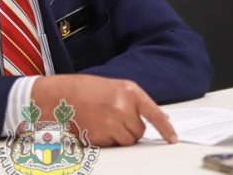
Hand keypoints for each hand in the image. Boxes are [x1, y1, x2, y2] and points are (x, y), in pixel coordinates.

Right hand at [31, 74, 176, 146]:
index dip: (165, 128)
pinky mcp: (99, 136)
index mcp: (128, 91)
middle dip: (131, 129)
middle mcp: (122, 107)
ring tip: (105, 122)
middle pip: (139, 131)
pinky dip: (106, 140)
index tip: (172, 138)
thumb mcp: (115, 87)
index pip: (154, 113)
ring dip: (120, 136)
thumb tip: (159, 118)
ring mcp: (110, 122)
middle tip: (116, 119)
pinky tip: (96, 126)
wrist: (60, 95)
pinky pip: (112, 145)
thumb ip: (136, 102)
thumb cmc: (86, 90)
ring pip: (127, 141)